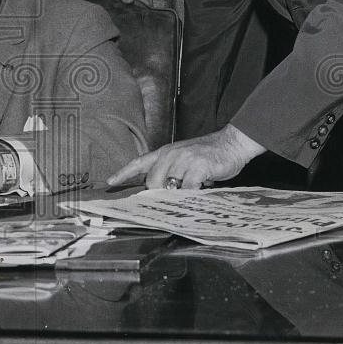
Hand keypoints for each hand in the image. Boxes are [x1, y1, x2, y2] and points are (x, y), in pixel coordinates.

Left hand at [106, 124, 265, 188]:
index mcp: (165, 152)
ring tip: (187, 197)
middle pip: (151, 181)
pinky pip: (187, 189)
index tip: (110, 182)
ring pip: (168, 186)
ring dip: (176, 196)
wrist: (232, 143)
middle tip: (171, 199)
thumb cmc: (209, 155)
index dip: (123, 173)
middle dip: (158, 194)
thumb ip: (172, 172)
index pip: (139, 162)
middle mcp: (170, 154)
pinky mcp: (197, 167)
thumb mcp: (185, 159)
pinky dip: (189, 197)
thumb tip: (162, 192)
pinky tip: (195, 197)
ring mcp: (183, 160)